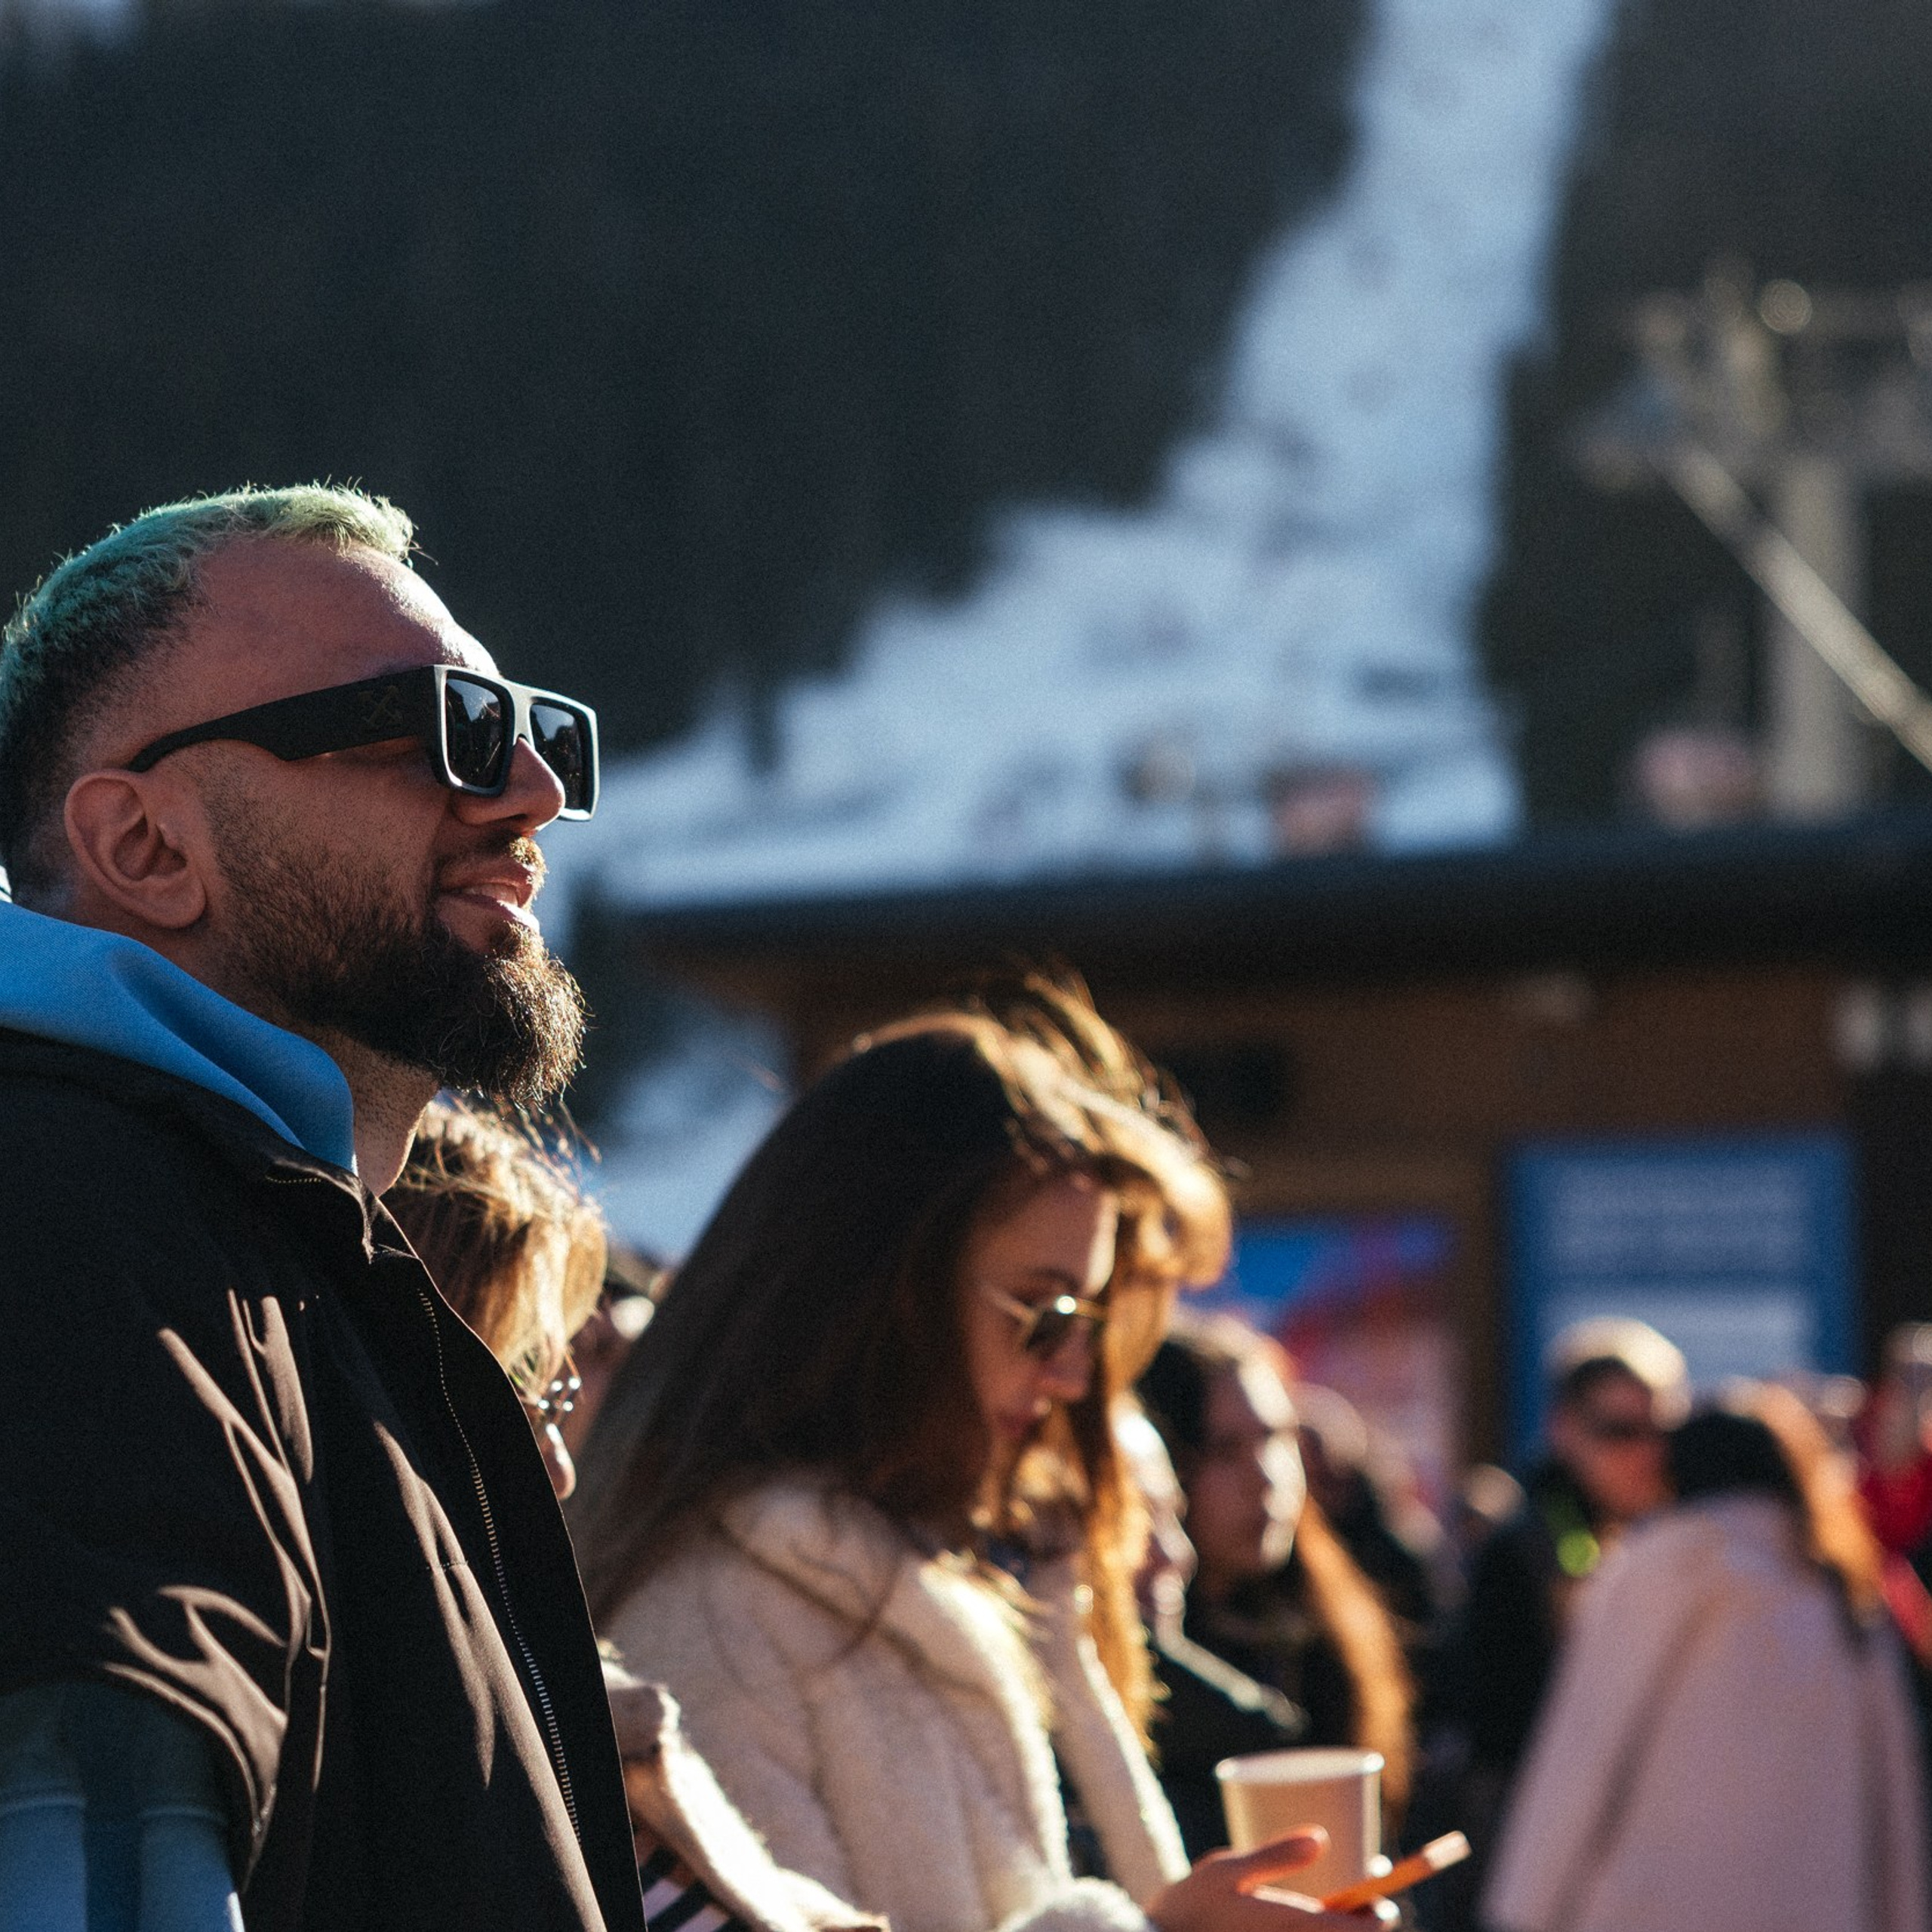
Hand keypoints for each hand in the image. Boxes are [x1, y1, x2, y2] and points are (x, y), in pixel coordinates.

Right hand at [1147, 1831, 1396, 1931]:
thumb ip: (1276, 1856)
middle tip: (1362, 1897)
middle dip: (1362, 1923)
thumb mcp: (1227, 1869)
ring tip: (1334, 1910)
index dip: (1379, 1914)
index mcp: (1289, 1927)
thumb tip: (1322, 1838)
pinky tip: (1306, 1922)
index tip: (1380, 1893)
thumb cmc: (1191, 1906)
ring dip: (1339, 1931)